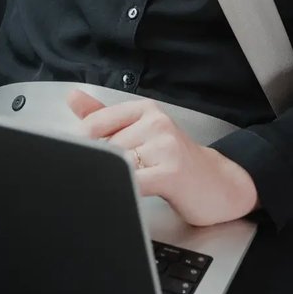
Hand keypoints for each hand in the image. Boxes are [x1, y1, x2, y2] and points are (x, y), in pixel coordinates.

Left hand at [67, 89, 257, 226]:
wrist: (220, 185)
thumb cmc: (178, 162)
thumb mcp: (142, 133)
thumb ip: (105, 117)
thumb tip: (72, 98)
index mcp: (145, 110)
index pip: (94, 124)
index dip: (84, 147)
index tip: (85, 160)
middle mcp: (156, 122)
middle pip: (104, 148)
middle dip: (103, 167)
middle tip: (115, 179)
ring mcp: (165, 146)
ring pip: (117, 164)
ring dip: (116, 180)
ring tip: (131, 187)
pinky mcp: (171, 172)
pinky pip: (133, 182)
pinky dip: (123, 190)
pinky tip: (128, 196)